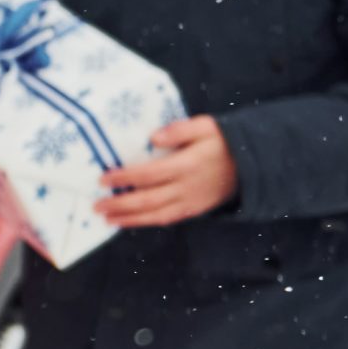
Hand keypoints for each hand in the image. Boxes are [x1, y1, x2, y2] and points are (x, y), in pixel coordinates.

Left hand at [99, 116, 238, 226]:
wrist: (251, 165)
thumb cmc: (222, 141)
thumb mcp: (205, 126)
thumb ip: (179, 130)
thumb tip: (154, 137)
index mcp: (187, 165)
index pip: (149, 174)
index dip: (125, 178)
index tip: (104, 178)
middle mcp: (187, 188)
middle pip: (148, 200)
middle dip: (120, 204)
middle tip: (97, 206)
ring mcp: (190, 202)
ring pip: (155, 215)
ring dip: (129, 219)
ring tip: (107, 219)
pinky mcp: (193, 210)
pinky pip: (166, 219)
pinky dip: (146, 222)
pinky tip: (129, 221)